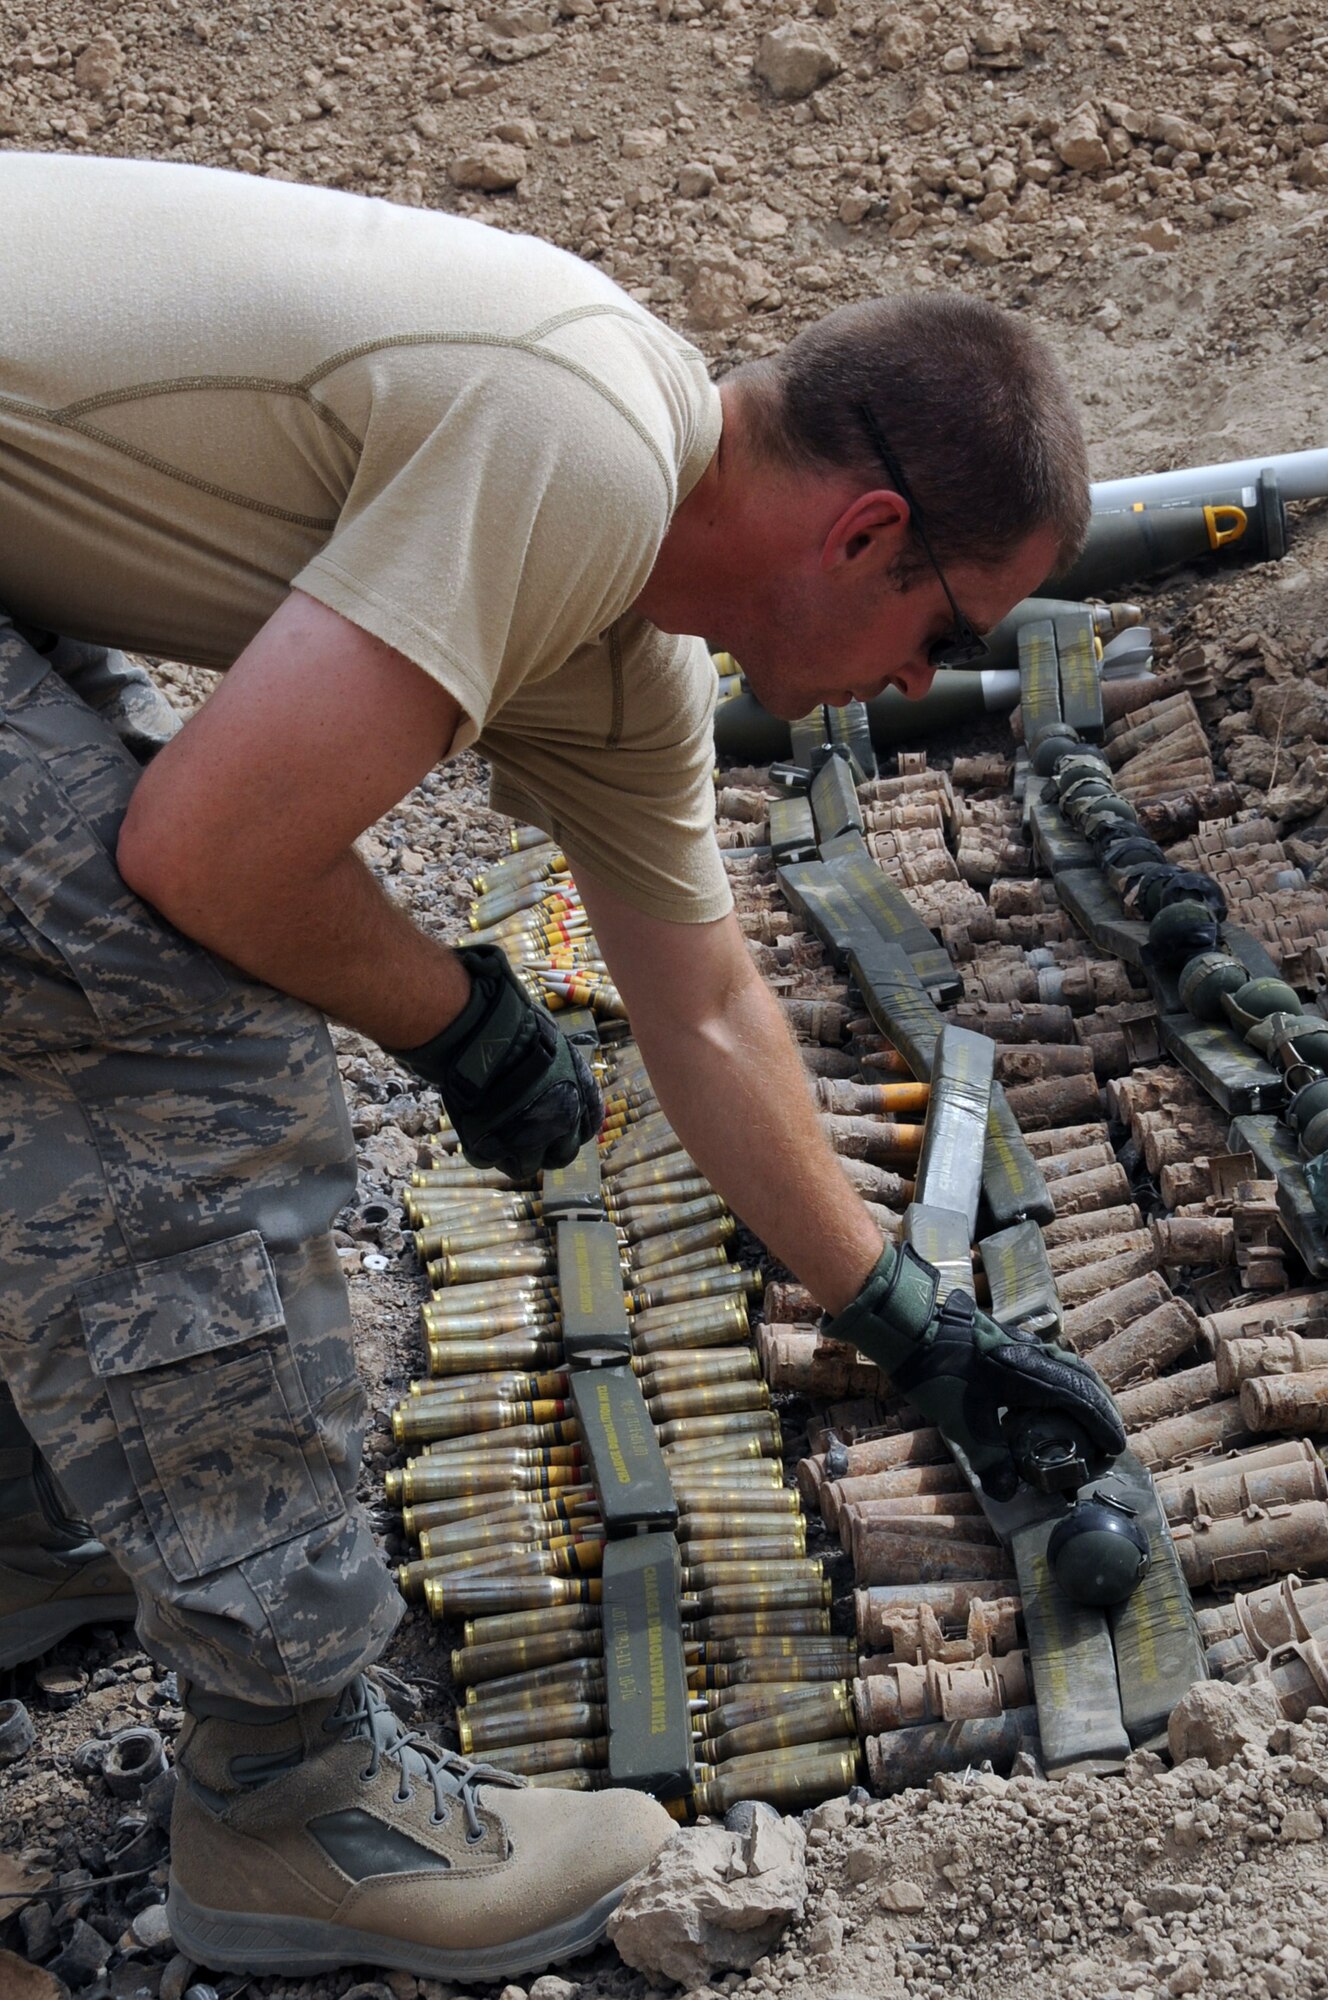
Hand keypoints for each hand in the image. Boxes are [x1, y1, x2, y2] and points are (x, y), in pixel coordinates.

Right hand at [388, 944, 602, 1180]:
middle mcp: (562, 1122)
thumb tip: (556, 1077)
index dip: (568, 1129)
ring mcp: (528, 1138)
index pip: (586, 1130)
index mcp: (582, 1098)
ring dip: (509, 1152)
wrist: (485, 1031)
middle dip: (543, 1148)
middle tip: (521, 1133)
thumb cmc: (519, 1026)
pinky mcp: (492, 1146)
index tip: (553, 1125)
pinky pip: (486, 1160)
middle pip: (560, 1156)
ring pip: (524, 1166)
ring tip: (492, 1131)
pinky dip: (479, 1149)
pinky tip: (473, 1130)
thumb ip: (562, 1071)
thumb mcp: (556, 1045)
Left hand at [823, 1243, 1124, 1499]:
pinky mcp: (1011, 1342)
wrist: (912, 1330)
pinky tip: (1050, 1402)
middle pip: (1084, 1381)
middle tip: (1108, 1440)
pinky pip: (1052, 1363)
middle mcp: (1038, 1355)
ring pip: (1069, 1369)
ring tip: (1087, 1424)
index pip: (1083, 1400)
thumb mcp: (964, 1423)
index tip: (1116, 1448)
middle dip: (1100, 1412)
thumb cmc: (941, 1374)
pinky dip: (1064, 1384)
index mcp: (1036, 1373)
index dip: (1103, 1425)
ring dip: (1084, 1396)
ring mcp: (1025, 1344)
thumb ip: (989, 1458)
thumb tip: (1006, 1493)